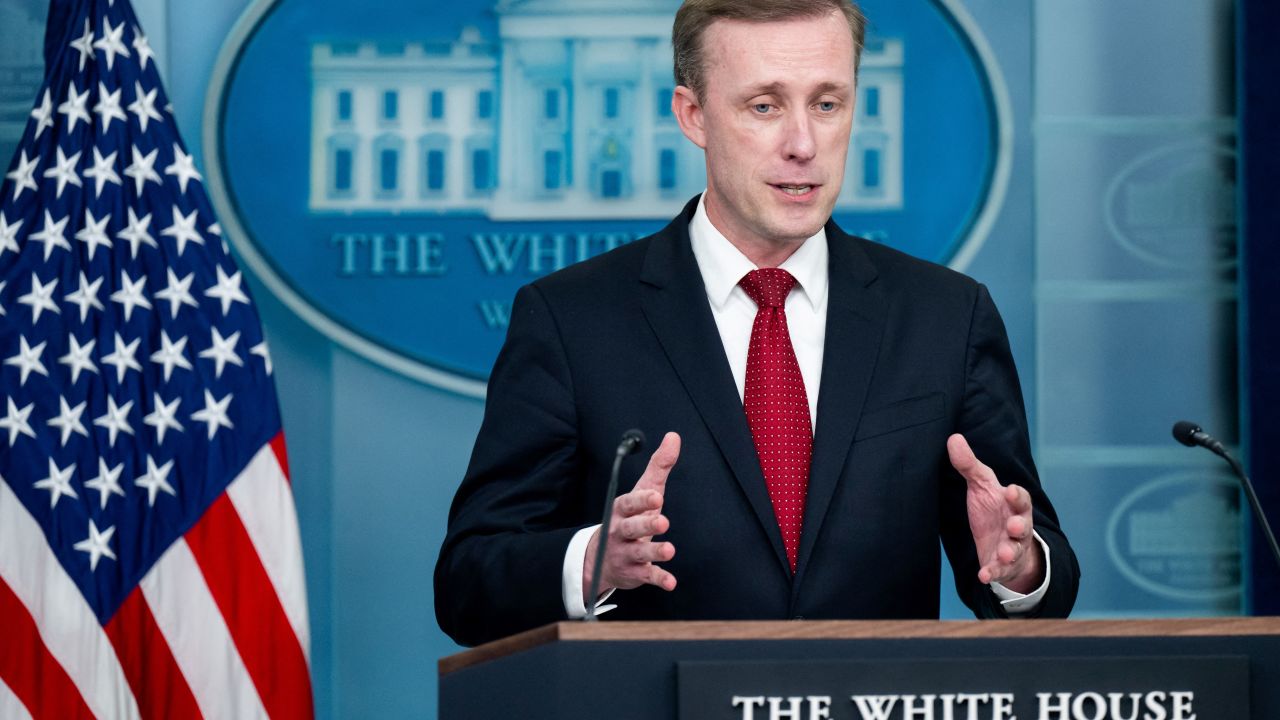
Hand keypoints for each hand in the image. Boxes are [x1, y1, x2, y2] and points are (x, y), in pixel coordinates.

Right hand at [582, 432, 679, 604]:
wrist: (599, 558)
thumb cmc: (629, 517)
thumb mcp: (643, 491)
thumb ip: (659, 466)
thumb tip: (674, 437)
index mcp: (622, 510)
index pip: (629, 503)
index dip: (641, 501)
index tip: (656, 498)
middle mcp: (619, 531)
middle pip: (631, 528)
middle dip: (645, 525)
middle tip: (663, 521)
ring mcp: (625, 553)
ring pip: (638, 553)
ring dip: (653, 552)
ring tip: (669, 550)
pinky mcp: (634, 573)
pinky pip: (646, 576)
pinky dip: (658, 579)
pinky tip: (671, 582)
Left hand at [947, 433, 1043, 593]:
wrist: (1002, 541)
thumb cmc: (993, 509)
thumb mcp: (981, 486)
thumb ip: (969, 465)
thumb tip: (953, 438)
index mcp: (1012, 504)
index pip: (1019, 498)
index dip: (1016, 495)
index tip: (1009, 490)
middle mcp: (1017, 525)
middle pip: (1024, 525)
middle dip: (1020, 526)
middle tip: (1015, 526)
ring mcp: (1012, 547)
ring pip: (1015, 550)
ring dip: (1010, 552)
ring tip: (1005, 554)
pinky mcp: (1003, 565)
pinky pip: (1000, 570)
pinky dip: (993, 573)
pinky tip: (984, 576)